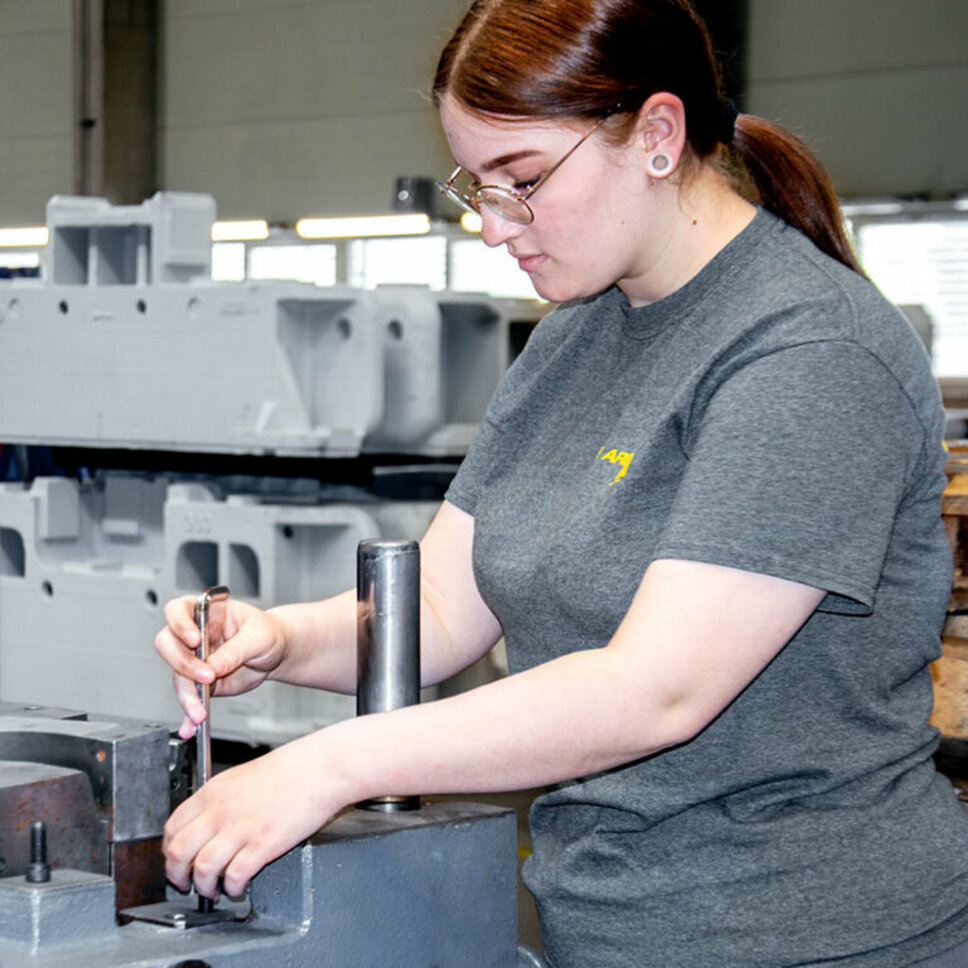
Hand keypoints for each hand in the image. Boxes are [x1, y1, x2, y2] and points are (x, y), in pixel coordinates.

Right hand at [154, 597, 287, 738]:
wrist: (278, 652)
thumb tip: (214, 666)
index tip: (194, 640)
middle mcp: (194, 634)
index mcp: (206, 612)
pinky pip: (189, 697)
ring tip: (200, 712)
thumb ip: (236, 649)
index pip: (178, 610)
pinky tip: (191, 725)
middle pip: (169, 645)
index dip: (180, 624)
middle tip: (207, 676)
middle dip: (184, 664)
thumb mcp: (259, 635)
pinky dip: (188, 713)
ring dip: (186, 696)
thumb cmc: (268, 632)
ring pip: (178, 676)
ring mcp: (195, 658)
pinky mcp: (199, 682)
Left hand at [163, 735, 339, 897]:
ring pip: (202, 869)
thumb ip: (218, 800)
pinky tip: (239, 887)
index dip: (168, 852)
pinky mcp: (263, 844)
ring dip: (204, 887)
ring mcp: (241, 828)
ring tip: (213, 891)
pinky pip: (235, 876)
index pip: (171, 828)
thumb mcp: (240, 777)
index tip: (176, 861)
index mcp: (213, 793)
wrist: (318, 769)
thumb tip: (205, 824)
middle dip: (177, 876)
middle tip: (186, 883)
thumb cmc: (288, 770)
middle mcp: (221, 811)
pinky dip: (233, 888)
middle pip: (178, 852)